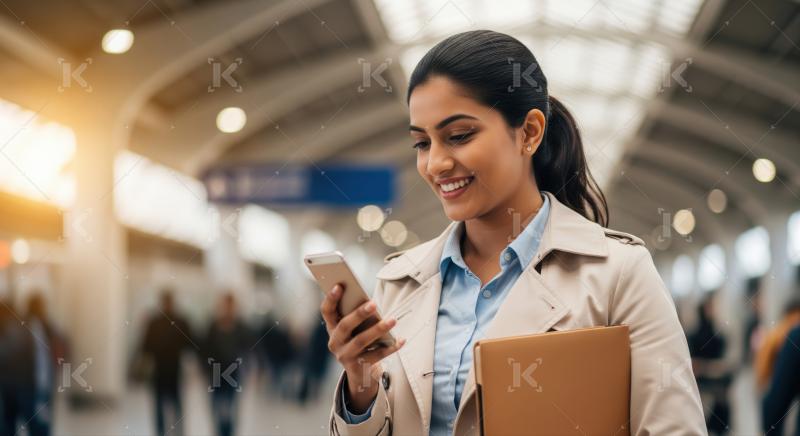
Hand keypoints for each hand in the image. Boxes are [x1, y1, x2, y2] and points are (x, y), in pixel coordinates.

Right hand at [320, 283, 404, 412]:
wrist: (359, 374)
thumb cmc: (358, 342)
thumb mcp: (354, 330)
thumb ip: (357, 316)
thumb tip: (371, 302)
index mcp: (332, 328)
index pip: (327, 311)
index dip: (331, 299)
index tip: (339, 285)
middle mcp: (335, 342)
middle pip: (345, 326)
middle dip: (359, 314)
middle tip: (374, 303)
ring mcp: (346, 356)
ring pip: (361, 341)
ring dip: (378, 329)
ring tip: (393, 320)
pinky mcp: (359, 367)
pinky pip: (377, 355)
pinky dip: (390, 347)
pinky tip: (401, 340)